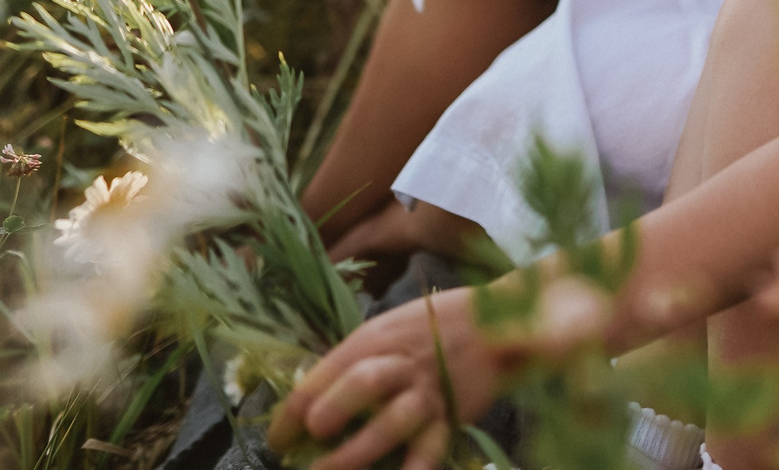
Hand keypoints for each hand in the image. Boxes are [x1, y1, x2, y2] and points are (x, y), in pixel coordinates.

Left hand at [267, 287, 503, 469]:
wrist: (500, 323)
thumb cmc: (434, 327)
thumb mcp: (389, 329)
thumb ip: (356, 361)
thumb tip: (311, 402)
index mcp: (376, 338)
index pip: (326, 372)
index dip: (294, 410)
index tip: (278, 439)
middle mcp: (402, 363)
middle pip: (363, 382)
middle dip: (332, 410)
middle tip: (310, 437)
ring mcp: (429, 392)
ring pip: (394, 421)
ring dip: (358, 452)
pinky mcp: (453, 416)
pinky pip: (431, 448)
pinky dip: (414, 469)